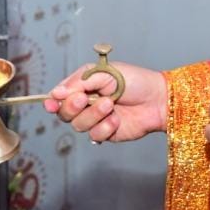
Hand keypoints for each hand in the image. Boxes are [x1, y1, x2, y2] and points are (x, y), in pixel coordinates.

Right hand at [43, 62, 165, 142]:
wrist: (157, 99)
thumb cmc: (134, 80)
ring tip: (111, 104)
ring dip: (93, 115)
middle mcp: (86, 104)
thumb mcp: (105, 73)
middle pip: (64, 113)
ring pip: (79, 125)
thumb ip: (79, 82)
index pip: (60, 96)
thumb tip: (55, 93)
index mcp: (83, 86)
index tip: (51, 103)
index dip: (53, 101)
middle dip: (72, 107)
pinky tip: (117, 119)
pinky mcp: (105, 133)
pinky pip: (94, 136)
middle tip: (86, 98)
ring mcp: (95, 120)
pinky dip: (105, 127)